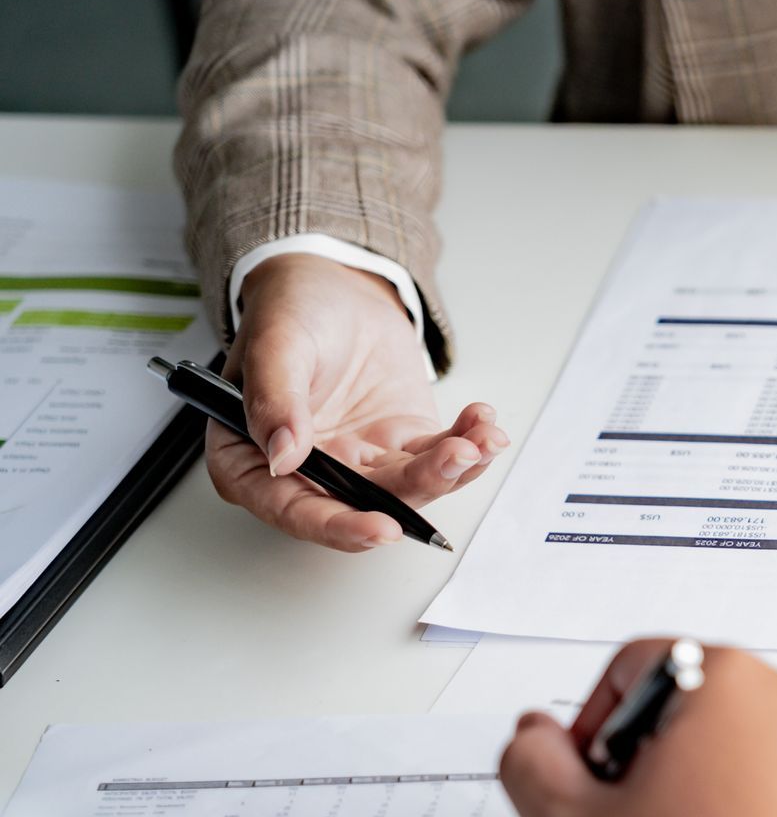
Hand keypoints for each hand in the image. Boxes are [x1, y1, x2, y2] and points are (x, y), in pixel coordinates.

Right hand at [209, 253, 509, 549]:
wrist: (334, 288)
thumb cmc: (290, 312)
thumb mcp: (274, 343)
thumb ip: (273, 400)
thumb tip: (283, 457)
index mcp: (253, 462)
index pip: (294, 509)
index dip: (338, 527)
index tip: (382, 528)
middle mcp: (310, 473)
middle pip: (365, 505)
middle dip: (418, 488)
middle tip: (456, 457)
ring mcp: (360, 462)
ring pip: (410, 486)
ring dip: (452, 469)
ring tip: (483, 437)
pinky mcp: (402, 444)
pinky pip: (438, 457)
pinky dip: (467, 446)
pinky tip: (484, 422)